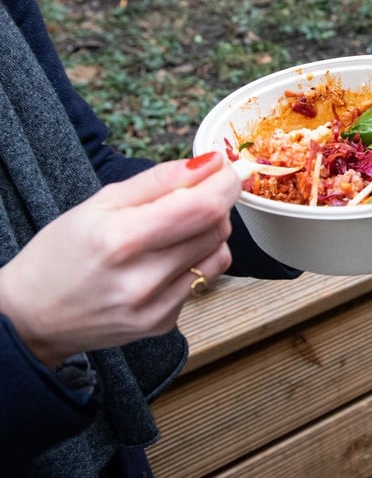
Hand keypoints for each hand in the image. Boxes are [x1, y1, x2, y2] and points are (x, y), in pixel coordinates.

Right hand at [0, 152, 238, 366]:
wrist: (32, 316)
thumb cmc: (61, 252)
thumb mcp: (100, 203)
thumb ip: (160, 180)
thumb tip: (211, 162)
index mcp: (122, 240)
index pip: (203, 207)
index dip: (225, 183)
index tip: (225, 169)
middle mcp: (142, 279)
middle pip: (217, 229)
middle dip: (215, 204)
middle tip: (193, 196)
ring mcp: (155, 307)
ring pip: (218, 254)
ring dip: (209, 234)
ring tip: (174, 231)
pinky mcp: (163, 324)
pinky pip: (203, 281)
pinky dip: (195, 262)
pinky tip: (164, 262)